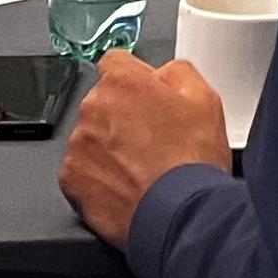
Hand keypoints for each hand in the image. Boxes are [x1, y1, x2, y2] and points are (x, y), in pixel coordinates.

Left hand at [58, 49, 231, 241]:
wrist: (180, 213)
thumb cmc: (192, 161)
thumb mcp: (205, 98)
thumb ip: (178, 72)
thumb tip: (163, 74)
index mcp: (123, 82)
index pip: (116, 63)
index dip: (135, 81)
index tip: (143, 97)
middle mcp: (93, 108)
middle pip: (103, 102)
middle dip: (122, 115)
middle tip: (152, 139)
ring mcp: (79, 145)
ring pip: (91, 136)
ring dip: (109, 147)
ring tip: (141, 167)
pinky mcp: (71, 179)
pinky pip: (82, 170)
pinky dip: (99, 176)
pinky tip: (126, 184)